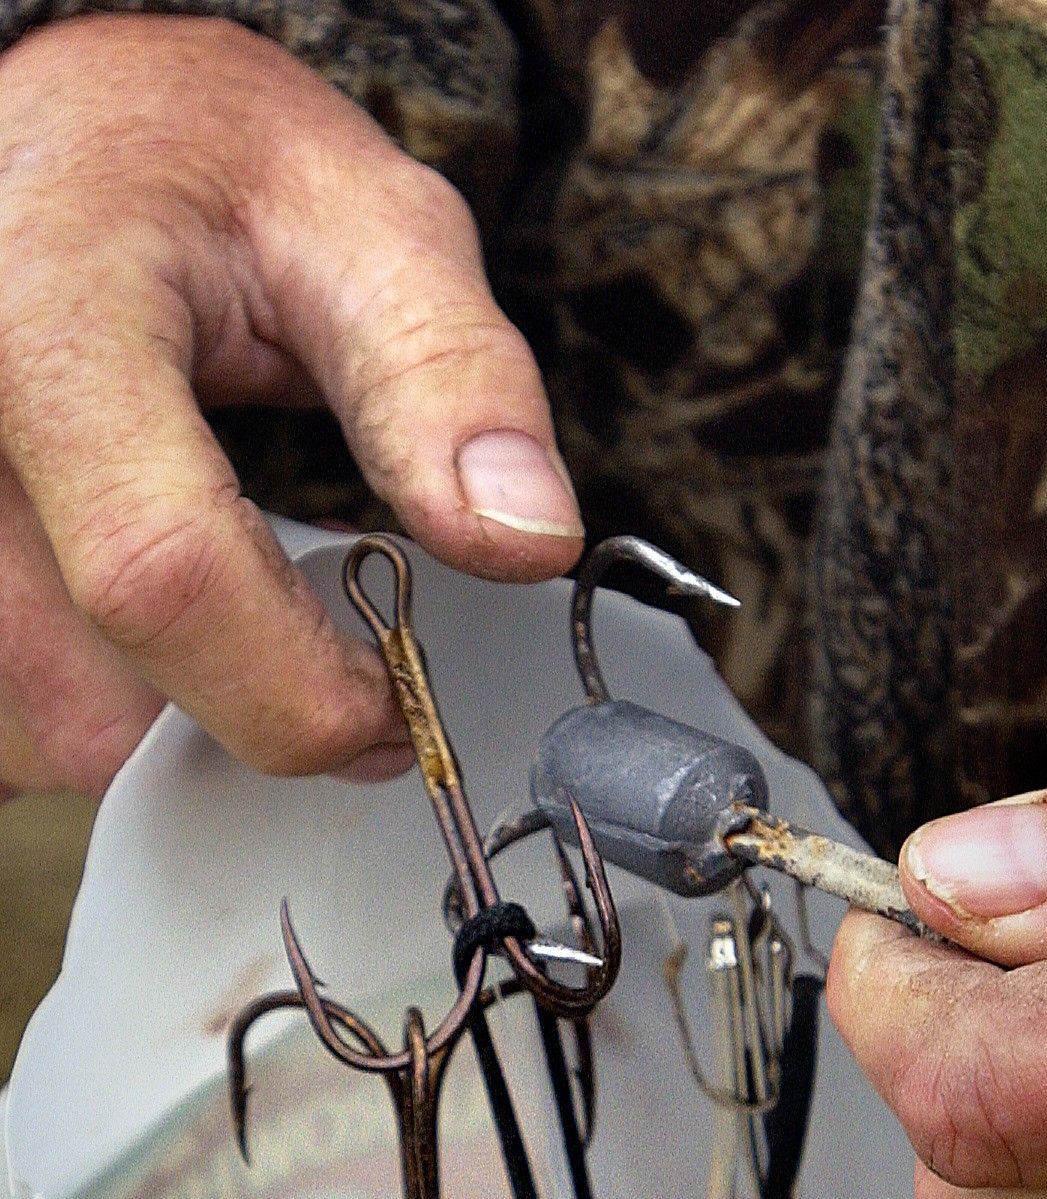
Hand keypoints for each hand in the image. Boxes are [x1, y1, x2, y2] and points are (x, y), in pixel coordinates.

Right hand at [0, 15, 581, 796]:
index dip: (300, 690)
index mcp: (51, 324)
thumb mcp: (361, 222)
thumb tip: (527, 538)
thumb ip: (448, 375)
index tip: (393, 707)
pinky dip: (102, 704)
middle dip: (246, 714)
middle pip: (96, 700)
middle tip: (329, 658)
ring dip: (168, 718)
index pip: (159, 575)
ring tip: (228, 606)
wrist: (66, 146)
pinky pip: (9, 721)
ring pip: (45, 736)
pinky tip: (146, 624)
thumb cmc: (200, 165)